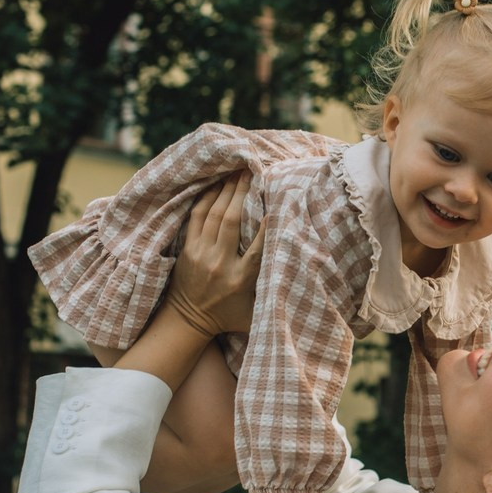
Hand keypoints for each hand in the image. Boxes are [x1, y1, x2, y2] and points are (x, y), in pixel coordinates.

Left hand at [164, 172, 263, 337]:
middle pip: (232, 221)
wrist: (187, 321)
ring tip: (236, 172)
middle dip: (242, 194)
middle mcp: (220, 263)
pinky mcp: (188, 248)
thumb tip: (304, 290)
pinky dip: (207, 198)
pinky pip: (197, 216)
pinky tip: (216, 184)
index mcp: (240, 279)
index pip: (257, 247)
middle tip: (251, 171)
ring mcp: (201, 253)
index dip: (267, 225)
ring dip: (226, 191)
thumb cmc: (228, 317)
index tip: (275, 205)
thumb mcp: (255, 313)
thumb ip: (274, 298)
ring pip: (214, 214)